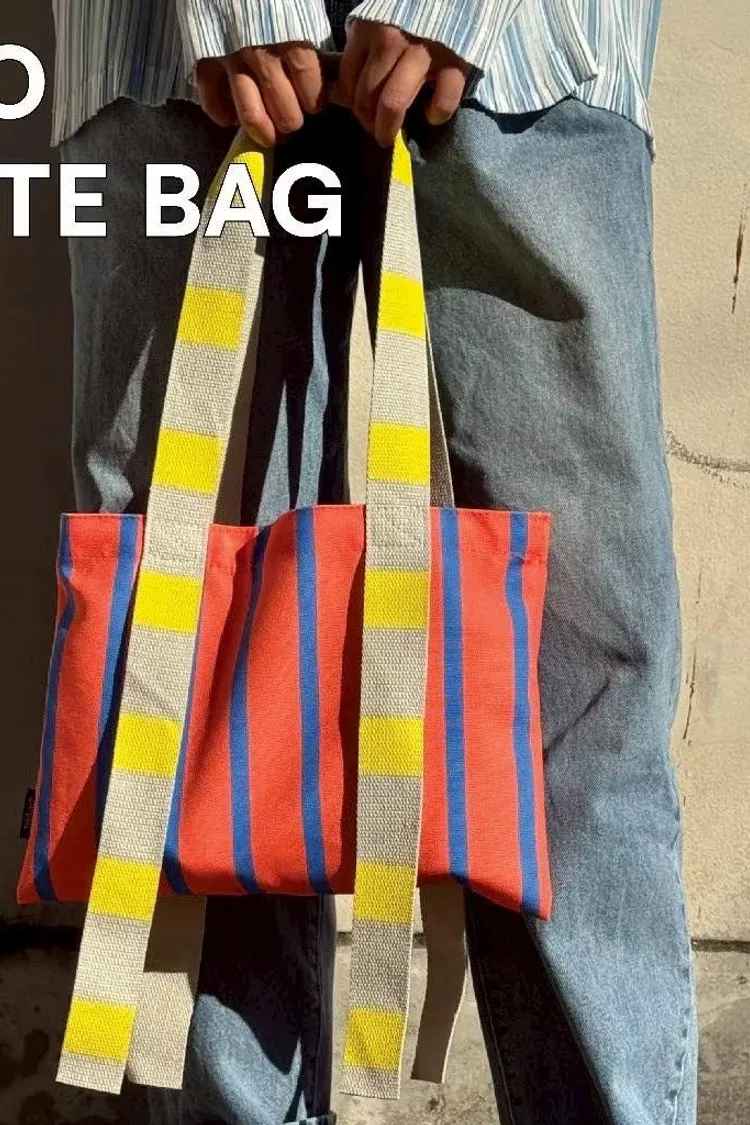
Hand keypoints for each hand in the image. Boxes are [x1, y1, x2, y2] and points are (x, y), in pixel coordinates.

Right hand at [196, 44, 326, 146]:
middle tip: (291, 119)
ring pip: (251, 116)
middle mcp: (262, 56)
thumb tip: (330, 68)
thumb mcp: (301, 3)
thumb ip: (312, 34)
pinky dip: (222, 115)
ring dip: (263, 129)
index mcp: (292, 39)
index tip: (313, 104)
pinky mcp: (204, 59)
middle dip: (291, 121)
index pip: (311, 91)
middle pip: (284, 112)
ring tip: (268, 130)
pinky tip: (231, 116)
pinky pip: (212, 101)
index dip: (313, 103)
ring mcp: (230, 60)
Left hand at [336, 21, 467, 145]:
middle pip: (367, 96)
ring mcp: (422, 51)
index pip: (347, 82)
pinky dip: (436, 114)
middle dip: (368, 122)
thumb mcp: (374, 23)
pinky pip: (442, 101)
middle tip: (376, 131)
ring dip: (388, 128)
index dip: (352, 105)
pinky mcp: (454, 63)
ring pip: (393, 102)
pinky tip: (431, 115)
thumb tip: (340, 93)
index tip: (362, 113)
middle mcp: (390, 39)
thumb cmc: (408, 16)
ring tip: (389, 136)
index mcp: (368, 30)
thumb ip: (360, 50)